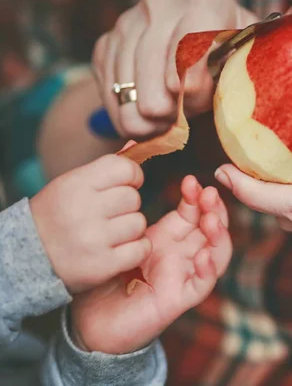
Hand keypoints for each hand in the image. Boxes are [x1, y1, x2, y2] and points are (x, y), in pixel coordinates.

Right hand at [30, 153, 148, 292]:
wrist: (30, 259)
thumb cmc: (58, 217)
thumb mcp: (72, 185)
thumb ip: (104, 170)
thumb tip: (135, 145)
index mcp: (75, 185)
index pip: (124, 168)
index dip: (132, 176)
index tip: (127, 185)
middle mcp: (83, 210)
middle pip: (134, 198)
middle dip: (128, 206)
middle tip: (111, 215)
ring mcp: (93, 239)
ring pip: (139, 224)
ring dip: (132, 230)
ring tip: (112, 234)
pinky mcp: (102, 265)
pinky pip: (141, 249)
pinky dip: (137, 250)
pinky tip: (121, 250)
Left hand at [69, 175, 231, 354]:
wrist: (91, 319)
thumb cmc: (103, 277)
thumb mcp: (115, 236)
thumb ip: (123, 202)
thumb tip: (126, 152)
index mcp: (167, 238)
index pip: (193, 213)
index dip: (197, 197)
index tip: (191, 181)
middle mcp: (181, 254)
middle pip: (211, 229)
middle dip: (214, 210)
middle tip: (209, 194)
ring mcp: (183, 276)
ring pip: (216, 254)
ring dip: (219, 236)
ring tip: (211, 221)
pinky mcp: (179, 298)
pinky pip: (202, 284)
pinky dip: (208, 270)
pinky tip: (203, 256)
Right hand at [92, 0, 291, 139]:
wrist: (186, 54)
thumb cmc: (233, 52)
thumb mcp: (262, 38)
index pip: (188, 51)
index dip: (191, 87)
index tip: (194, 105)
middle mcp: (157, 2)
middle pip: (152, 68)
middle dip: (161, 104)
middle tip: (172, 121)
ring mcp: (125, 22)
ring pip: (125, 81)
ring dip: (141, 112)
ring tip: (161, 123)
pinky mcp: (104, 45)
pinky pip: (107, 87)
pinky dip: (122, 111)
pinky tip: (143, 120)